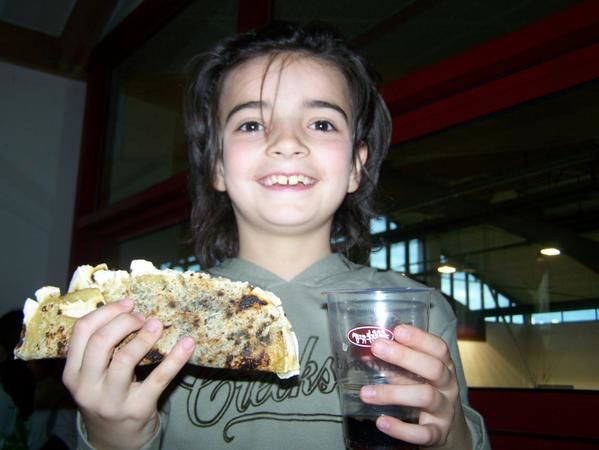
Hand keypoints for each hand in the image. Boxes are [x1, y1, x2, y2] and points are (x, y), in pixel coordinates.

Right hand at [62, 299, 195, 449]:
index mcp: (72, 373)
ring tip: (157, 325)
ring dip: (144, 336)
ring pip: (125, 359)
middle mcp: (87, 387)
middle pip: (101, 341)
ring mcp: (111, 400)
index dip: (106, 311)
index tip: (127, 303)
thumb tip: (129, 308)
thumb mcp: (91, 375)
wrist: (115, 439)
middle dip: (124, 321)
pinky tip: (187, 343)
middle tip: (142, 316)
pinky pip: (159, 378)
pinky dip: (176, 358)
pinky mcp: (138, 408)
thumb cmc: (106, 395)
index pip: (82, 331)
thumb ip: (100, 347)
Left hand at [359, 325, 470, 448]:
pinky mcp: (438, 434)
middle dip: (405, 357)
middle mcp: (448, 386)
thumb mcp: (417, 377)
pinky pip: (422, 433)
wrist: (450, 431)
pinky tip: (382, 422)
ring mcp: (445, 410)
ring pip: (426, 397)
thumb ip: (395, 367)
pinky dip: (401, 429)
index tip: (397, 330)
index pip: (439, 348)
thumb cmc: (428, 393)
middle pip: (434, 368)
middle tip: (377, 348)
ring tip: (365, 393)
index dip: (420, 338)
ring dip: (393, 393)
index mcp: (444, 367)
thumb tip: (365, 354)